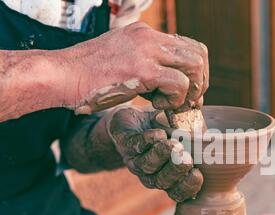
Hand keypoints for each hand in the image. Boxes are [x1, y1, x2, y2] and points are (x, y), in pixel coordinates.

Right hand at [65, 22, 208, 113]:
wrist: (60, 75)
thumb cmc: (87, 76)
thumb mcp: (121, 61)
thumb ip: (146, 66)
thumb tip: (169, 83)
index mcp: (145, 34)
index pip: (188, 46)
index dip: (196, 71)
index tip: (189, 92)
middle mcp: (149, 37)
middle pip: (198, 53)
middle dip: (200, 82)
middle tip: (188, 101)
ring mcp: (146, 51)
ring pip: (194, 66)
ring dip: (190, 90)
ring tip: (172, 103)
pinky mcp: (142, 70)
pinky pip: (178, 84)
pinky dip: (175, 99)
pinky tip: (157, 105)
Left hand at [108, 107, 202, 201]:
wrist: (133, 121)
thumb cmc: (165, 129)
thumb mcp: (184, 132)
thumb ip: (197, 133)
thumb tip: (211, 124)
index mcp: (169, 177)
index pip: (179, 192)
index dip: (188, 187)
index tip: (197, 174)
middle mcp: (152, 173)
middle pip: (162, 181)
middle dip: (175, 171)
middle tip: (186, 159)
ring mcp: (137, 160)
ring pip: (147, 165)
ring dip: (161, 155)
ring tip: (174, 145)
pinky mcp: (126, 143)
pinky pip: (135, 146)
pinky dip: (148, 140)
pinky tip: (159, 134)